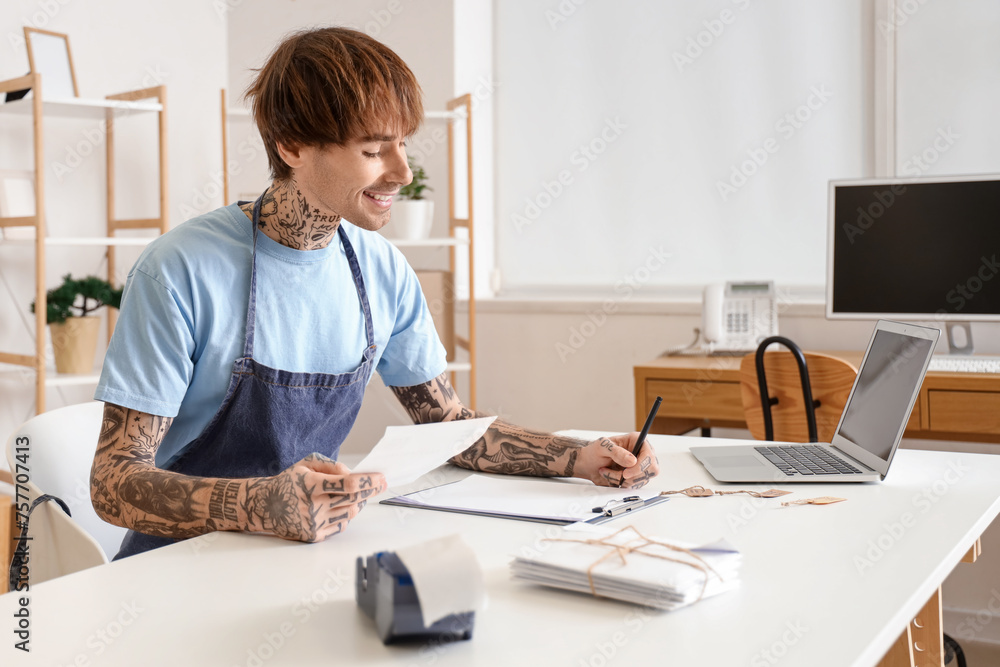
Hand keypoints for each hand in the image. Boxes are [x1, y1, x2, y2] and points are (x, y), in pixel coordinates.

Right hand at [247, 453, 385, 542]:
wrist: (264, 506)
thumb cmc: (290, 481)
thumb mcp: (306, 464)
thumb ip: (332, 465)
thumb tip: (353, 474)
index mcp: (310, 485)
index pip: (347, 484)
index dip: (368, 481)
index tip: (381, 477)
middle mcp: (312, 506)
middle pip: (354, 499)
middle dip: (371, 490)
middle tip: (382, 483)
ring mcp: (313, 523)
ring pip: (350, 513)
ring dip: (359, 502)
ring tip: (359, 494)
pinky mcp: (313, 536)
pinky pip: (341, 526)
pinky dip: (346, 515)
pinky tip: (342, 507)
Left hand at [574, 433, 659, 488]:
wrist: (589, 464)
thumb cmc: (595, 451)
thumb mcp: (602, 447)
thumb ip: (617, 452)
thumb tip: (632, 460)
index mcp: (637, 440)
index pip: (649, 454)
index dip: (641, 465)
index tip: (626, 473)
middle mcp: (642, 453)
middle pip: (652, 469)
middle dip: (633, 475)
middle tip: (619, 475)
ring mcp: (641, 466)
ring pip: (642, 479)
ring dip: (623, 480)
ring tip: (607, 472)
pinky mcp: (636, 477)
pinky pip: (635, 485)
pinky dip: (621, 484)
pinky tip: (612, 477)